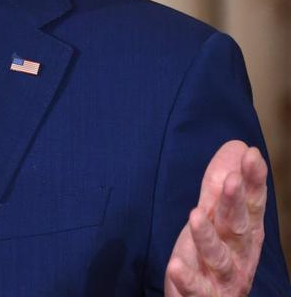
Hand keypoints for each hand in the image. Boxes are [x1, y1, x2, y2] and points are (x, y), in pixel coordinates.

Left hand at [165, 140, 266, 295]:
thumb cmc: (212, 259)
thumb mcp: (216, 219)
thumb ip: (221, 187)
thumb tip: (238, 147)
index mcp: (244, 235)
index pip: (251, 205)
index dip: (253, 181)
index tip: (252, 155)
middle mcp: (238, 256)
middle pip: (237, 227)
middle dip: (235, 204)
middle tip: (230, 180)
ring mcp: (222, 279)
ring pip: (218, 258)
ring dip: (207, 237)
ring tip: (194, 215)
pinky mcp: (202, 296)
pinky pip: (195, 289)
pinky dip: (186, 278)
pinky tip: (174, 265)